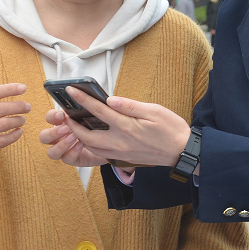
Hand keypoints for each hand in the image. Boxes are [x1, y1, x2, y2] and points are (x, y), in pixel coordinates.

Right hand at [39, 109, 109, 166]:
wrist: (109, 142)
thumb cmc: (99, 126)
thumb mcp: (93, 115)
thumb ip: (86, 109)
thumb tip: (90, 98)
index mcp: (61, 123)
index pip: (49, 118)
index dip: (52, 116)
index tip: (61, 114)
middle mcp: (59, 137)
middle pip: (43, 137)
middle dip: (52, 133)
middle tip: (66, 128)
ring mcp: (64, 150)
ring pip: (51, 152)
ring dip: (61, 144)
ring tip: (74, 137)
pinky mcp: (72, 159)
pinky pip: (67, 158)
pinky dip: (73, 152)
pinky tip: (81, 145)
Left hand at [57, 87, 190, 167]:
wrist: (181, 152)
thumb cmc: (171, 128)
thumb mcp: (153, 110)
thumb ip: (129, 106)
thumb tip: (110, 100)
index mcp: (126, 127)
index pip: (98, 111)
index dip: (82, 100)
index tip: (71, 90)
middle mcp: (120, 143)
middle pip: (87, 136)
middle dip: (72, 125)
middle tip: (66, 114)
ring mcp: (120, 153)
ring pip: (92, 147)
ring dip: (80, 137)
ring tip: (76, 125)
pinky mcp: (124, 159)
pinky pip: (101, 154)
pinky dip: (91, 146)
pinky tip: (92, 137)